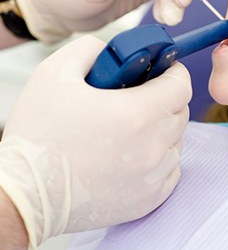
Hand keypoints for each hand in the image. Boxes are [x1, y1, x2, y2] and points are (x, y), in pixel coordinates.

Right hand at [0, 35, 190, 247]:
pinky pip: (171, 169)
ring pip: (177, 141)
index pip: (182, 85)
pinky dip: (159, 157)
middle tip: (141, 97)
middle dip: (166, 99)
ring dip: (162, 129)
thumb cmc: (37, 135)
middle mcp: (151, 147)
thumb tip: (114, 51)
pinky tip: (133, 153)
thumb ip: (92, 49)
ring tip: (132, 127)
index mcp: (136, 113)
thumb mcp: (55, 73)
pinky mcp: (147, 200)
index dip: (174, 73)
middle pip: (180, 112)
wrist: (24, 195)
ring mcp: (152, 177)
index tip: (164, 72)